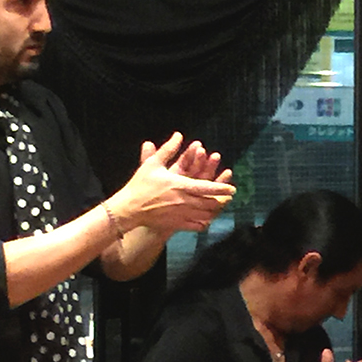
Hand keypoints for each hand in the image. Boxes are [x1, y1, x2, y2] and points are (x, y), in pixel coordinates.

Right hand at [110, 132, 235, 234]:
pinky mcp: (177, 224)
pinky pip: (196, 226)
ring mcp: (181, 215)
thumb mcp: (153, 164)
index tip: (232, 188)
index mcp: (181, 186)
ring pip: (205, 215)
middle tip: (229, 197)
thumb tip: (179, 135)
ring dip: (215, 211)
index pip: (207, 188)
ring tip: (221, 206)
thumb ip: (168, 149)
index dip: (222, 188)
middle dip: (222, 200)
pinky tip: (207, 219)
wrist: (129, 208)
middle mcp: (184, 201)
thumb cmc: (140, 184)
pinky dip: (204, 223)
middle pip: (210, 203)